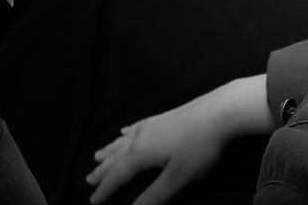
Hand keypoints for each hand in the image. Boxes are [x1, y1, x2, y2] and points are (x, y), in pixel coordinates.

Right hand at [87, 99, 227, 204]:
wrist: (218, 111)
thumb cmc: (198, 147)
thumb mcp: (177, 177)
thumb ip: (154, 195)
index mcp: (140, 153)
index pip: (117, 175)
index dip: (105, 189)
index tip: (92, 200)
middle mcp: (140, 137)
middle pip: (116, 157)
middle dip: (102, 171)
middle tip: (88, 180)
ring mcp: (151, 125)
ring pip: (123, 141)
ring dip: (110, 151)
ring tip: (98, 156)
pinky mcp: (163, 118)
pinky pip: (136, 127)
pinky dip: (127, 133)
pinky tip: (125, 131)